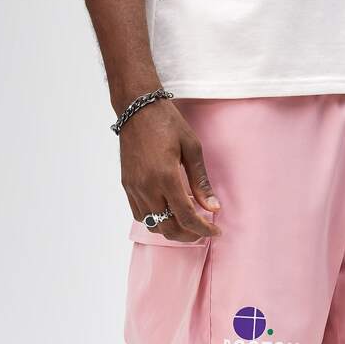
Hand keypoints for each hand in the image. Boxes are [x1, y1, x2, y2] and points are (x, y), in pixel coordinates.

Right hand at [119, 100, 220, 241]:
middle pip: (169, 228)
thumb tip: (213, 207)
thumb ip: (201, 182)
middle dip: (189, 235)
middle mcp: (147, 187)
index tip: (216, 231)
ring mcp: (134, 188)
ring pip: (153, 225)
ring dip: (172, 229)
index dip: (204, 229)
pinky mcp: (127, 186)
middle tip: (203, 231)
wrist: (136, 108)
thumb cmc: (167, 123)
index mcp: (165, 177)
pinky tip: (169, 212)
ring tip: (187, 222)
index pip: (187, 216)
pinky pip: (141, 215)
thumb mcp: (192, 148)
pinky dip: (157, 220)